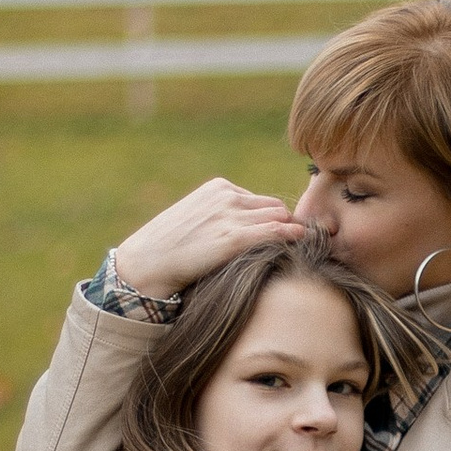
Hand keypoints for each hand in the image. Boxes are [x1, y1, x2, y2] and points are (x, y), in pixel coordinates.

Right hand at [110, 178, 302, 300]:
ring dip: (290, 231)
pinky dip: (292, 234)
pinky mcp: (234, 238)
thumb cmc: (169, 247)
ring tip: (301, 245)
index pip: (258, 200)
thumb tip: (244, 231)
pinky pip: (276, 231)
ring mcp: (231, 215)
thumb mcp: (195, 219)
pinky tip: (302, 240)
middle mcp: (227, 196)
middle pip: (273, 207)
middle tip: (294, 241)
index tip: (277, 235)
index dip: (269, 219)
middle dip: (283, 223)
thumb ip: (219, 217)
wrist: (148, 262)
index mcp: (218, 188)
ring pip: (278, 217)